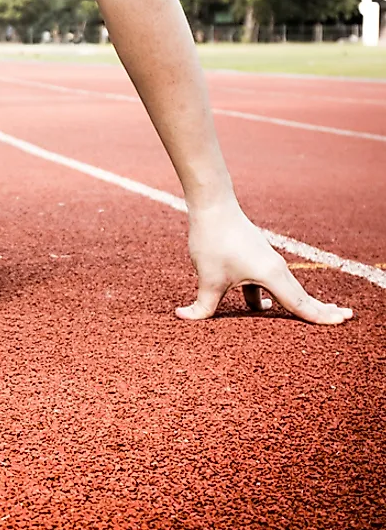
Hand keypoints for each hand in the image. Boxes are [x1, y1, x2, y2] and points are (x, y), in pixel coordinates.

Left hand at [176, 204, 353, 324]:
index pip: (299, 303)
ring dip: (296, 303)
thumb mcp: (208, 279)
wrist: (213, 207)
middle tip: (345, 318)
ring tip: (312, 315)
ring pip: (284, 289)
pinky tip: (262, 307)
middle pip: (300, 296)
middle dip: (321, 309)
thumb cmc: (214, 241)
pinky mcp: (253, 259)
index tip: (341, 322)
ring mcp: (265, 262)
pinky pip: (267, 284)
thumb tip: (184, 318)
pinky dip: (270, 297)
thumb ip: (201, 306)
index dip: (320, 316)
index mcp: (271, 275)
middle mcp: (275, 268)